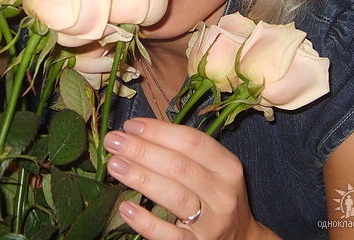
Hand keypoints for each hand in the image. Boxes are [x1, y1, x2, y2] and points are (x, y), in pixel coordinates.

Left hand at [103, 117, 261, 239]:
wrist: (239, 238)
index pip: (192, 142)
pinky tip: (125, 207)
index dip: (159, 131)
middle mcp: (222, 193)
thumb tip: (138, 132)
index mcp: (227, 166)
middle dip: (142, 150)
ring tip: (114, 164)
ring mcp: (211, 223)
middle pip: (179, 167)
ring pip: (174, 196)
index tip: (131, 125)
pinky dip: (146, 221)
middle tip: (113, 141)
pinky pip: (169, 235)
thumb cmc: (215, 193)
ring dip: (141, 177)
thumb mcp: (213, 168)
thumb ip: (183, 150)